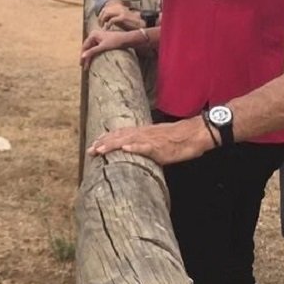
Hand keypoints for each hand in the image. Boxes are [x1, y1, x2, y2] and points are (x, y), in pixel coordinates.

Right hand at [80, 28, 139, 65]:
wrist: (126, 39)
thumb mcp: (103, 47)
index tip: (81, 64)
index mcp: (93, 34)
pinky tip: (92, 61)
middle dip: (85, 57)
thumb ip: (92, 51)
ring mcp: (98, 38)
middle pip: (87, 48)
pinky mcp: (102, 41)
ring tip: (87, 66)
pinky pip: (95, 49)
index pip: (85, 46)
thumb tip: (82, 56)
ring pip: (91, 49)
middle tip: (83, 67)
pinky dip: (93, 55)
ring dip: (89, 57)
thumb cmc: (115, 42)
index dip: (82, 56)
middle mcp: (94, 35)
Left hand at [88, 118, 210, 164]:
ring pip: (128, 140)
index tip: (94, 143)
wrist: (194, 134)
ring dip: (113, 145)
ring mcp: (151, 139)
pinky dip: (135, 147)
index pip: (120, 133)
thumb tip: (136, 152)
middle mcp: (144, 133)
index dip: (106, 138)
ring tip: (100, 150)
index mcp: (143, 132)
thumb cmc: (178, 139)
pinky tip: (126, 149)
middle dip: (103, 143)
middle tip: (89, 151)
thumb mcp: (158, 141)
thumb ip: (145, 145)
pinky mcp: (160, 147)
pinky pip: (146, 146)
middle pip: (119, 136)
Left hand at [97, 0, 143, 30]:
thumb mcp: (124, 19)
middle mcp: (120, 8)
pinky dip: (108, 24)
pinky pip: (112, 20)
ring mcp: (122, 12)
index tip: (100, 21)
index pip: (107, 8)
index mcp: (120, 7)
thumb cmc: (134, 24)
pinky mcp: (123, 17)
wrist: (143, 24)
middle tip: (100, 24)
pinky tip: (107, 28)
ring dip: (103, 20)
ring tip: (102, 26)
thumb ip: (116, 18)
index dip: (101, 14)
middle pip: (105, 10)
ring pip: (107, 13)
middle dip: (100, 17)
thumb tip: (108, 22)